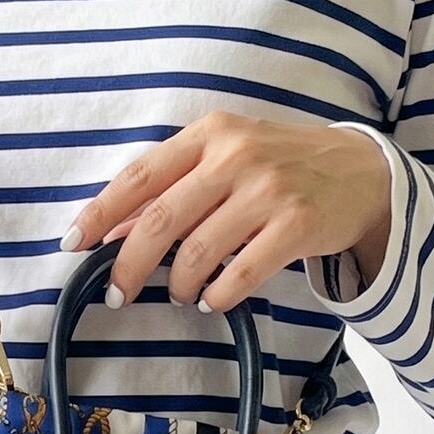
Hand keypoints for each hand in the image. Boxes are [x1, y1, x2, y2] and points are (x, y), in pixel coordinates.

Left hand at [59, 110, 391, 313]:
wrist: (360, 171)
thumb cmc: (279, 165)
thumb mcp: (224, 158)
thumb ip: (173, 187)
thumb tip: (112, 233)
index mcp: (209, 134)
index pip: (139, 176)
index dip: (100, 213)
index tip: (72, 243)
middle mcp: (235, 156)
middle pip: (160, 220)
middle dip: (129, 265)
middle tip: (117, 294)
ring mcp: (269, 190)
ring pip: (198, 253)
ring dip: (178, 285)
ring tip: (180, 293)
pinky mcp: (298, 225)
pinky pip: (241, 274)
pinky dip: (218, 296)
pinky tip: (214, 299)